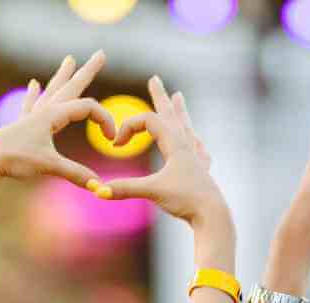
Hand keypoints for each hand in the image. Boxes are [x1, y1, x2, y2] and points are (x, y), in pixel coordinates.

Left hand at [0, 51, 115, 188]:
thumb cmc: (15, 160)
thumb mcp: (49, 166)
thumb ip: (76, 174)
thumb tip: (100, 186)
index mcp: (52, 115)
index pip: (87, 108)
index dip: (105, 120)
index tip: (111, 139)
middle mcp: (43, 111)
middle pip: (71, 86)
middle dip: (87, 71)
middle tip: (101, 54)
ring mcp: (31, 117)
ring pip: (52, 91)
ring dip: (62, 76)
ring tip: (69, 60)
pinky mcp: (21, 126)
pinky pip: (31, 104)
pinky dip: (33, 94)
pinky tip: (32, 84)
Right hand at [96, 77, 226, 229]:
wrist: (212, 216)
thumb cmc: (185, 200)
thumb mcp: (152, 191)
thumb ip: (125, 189)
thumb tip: (97, 191)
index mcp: (175, 144)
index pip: (148, 121)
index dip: (128, 127)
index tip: (116, 144)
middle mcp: (187, 146)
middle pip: (170, 114)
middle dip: (159, 96)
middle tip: (155, 78)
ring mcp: (196, 158)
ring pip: (186, 127)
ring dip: (179, 112)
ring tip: (179, 96)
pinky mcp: (201, 172)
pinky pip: (198, 149)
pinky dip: (194, 141)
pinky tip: (197, 142)